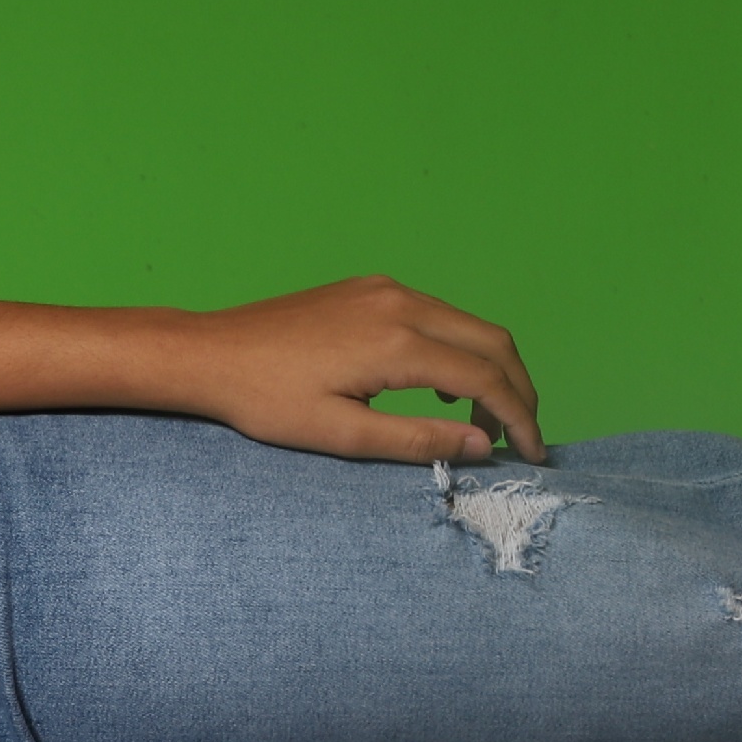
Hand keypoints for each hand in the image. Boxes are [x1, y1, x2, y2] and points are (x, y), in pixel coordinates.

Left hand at [147, 278, 547, 465]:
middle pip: (493, 341)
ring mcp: (385, 289)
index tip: (532, 453)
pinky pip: (435, 313)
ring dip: (488, 367)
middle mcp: (400, 303)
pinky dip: (455, 347)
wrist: (209, 353)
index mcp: (397, 342)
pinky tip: (438, 385)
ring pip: (467, 323)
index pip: (487, 378)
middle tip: (522, 434)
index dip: (519, 418)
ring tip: (481, 419)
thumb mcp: (341, 434)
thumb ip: (417, 439)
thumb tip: (481, 444)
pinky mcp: (369, 288)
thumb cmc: (265, 400)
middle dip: (519, 388)